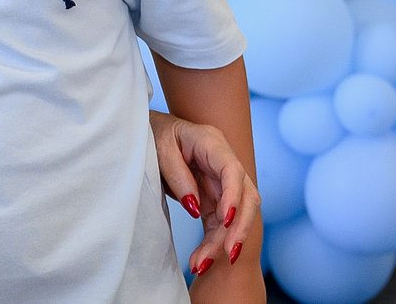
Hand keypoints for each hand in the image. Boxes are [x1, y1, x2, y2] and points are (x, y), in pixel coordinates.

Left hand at [149, 111, 263, 300]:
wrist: (150, 131)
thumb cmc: (155, 133)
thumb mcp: (159, 147)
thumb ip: (177, 174)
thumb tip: (194, 207)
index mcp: (212, 143)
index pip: (233, 170)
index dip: (233, 196)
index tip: (225, 219)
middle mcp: (224, 163)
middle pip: (245, 198)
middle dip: (237, 229)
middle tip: (225, 255)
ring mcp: (222, 182)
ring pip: (235, 216)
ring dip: (222, 242)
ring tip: (201, 264)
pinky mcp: (214, 199)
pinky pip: (219, 224)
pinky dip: (212, 242)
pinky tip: (202, 260)